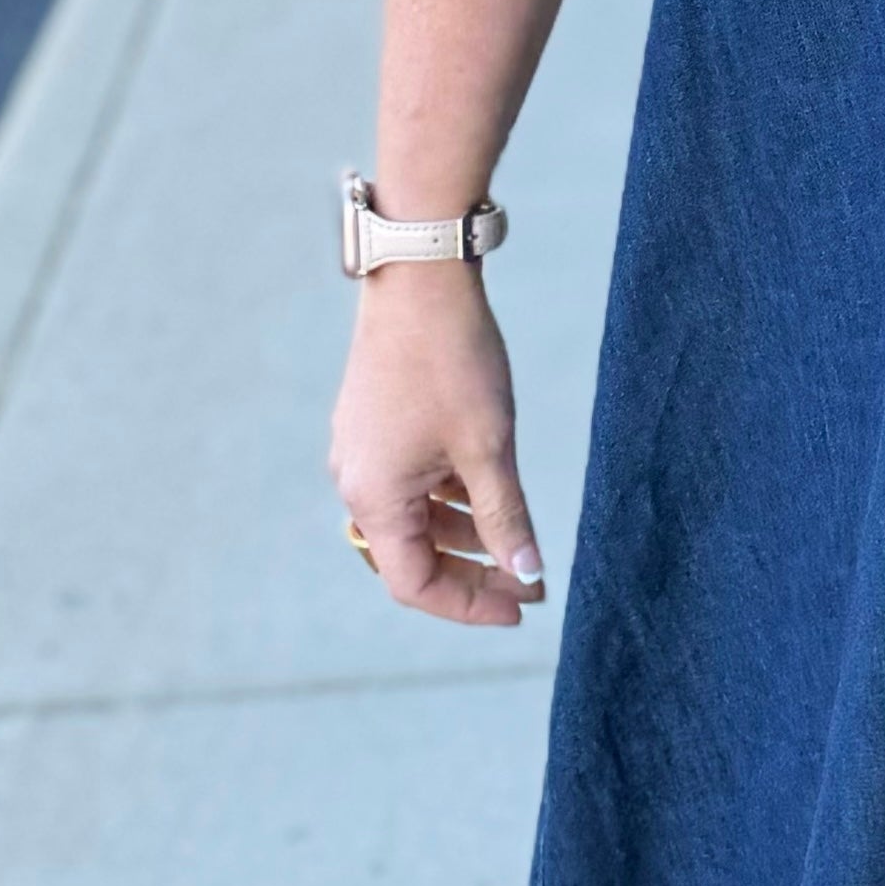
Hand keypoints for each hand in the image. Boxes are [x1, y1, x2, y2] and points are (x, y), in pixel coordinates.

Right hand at [328, 268, 545, 626]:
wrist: (421, 280)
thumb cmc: (453, 362)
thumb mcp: (489, 449)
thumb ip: (506, 519)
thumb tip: (525, 573)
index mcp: (374, 498)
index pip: (415, 584)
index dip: (469, 604)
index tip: (522, 605)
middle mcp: (357, 483)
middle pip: (411, 556)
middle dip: (471, 573)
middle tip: (527, 583)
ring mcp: (363, 454)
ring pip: (414, 520)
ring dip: (464, 536)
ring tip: (517, 544)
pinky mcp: (375, 429)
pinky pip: (410, 485)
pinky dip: (449, 500)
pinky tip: (490, 497)